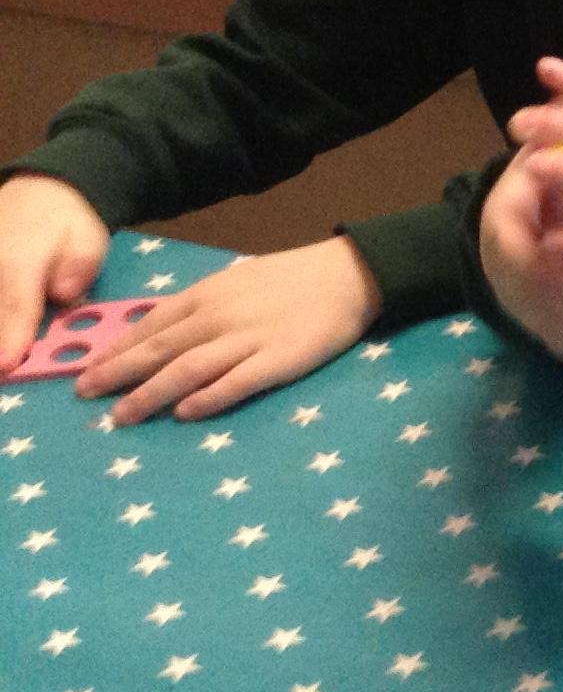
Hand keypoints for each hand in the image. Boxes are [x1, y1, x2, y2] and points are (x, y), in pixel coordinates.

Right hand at [0, 175, 109, 370]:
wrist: (31, 195)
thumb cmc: (65, 223)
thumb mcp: (86, 237)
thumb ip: (78, 267)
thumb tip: (63, 294)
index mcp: (18, 262)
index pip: (16, 307)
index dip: (11, 339)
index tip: (6, 367)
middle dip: (0, 344)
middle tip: (8, 374)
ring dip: (1, 333)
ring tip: (9, 367)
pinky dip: (1, 324)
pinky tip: (8, 350)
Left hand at [74, 237, 383, 422]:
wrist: (348, 275)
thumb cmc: (291, 279)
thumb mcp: (236, 281)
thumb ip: (201, 305)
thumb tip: (160, 328)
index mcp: (207, 295)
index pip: (150, 324)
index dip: (115, 349)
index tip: (86, 369)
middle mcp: (219, 317)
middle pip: (159, 349)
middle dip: (117, 374)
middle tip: (85, 395)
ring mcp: (249, 339)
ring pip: (188, 368)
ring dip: (150, 393)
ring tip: (122, 416)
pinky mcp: (280, 360)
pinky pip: (238, 381)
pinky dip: (208, 397)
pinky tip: (185, 412)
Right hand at [478, 145, 562, 375]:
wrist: (540, 214)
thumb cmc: (552, 182)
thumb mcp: (551, 158)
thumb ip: (556, 138)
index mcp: (505, 222)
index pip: (513, 256)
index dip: (542, 271)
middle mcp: (505, 266)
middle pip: (536, 305)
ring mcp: (522, 298)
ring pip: (554, 330)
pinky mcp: (548, 323)